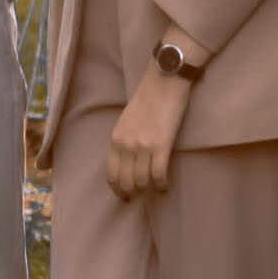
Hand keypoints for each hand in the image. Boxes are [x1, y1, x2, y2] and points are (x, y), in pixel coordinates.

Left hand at [104, 65, 193, 197]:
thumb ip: (124, 140)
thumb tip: (128, 162)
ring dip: (149, 190)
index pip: (111, 175)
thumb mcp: (126, 121)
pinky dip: (162, 185)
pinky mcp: (161, 146)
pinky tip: (165, 186)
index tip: (125, 195)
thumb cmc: (147, 99)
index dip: (118, 190)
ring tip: (156, 188)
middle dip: (134, 193)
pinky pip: (158, 175)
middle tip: (142, 195)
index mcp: (115, 139)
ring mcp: (143, 146)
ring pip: (143, 182)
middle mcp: (126, 146)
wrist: (163, 82)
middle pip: (126, 182)